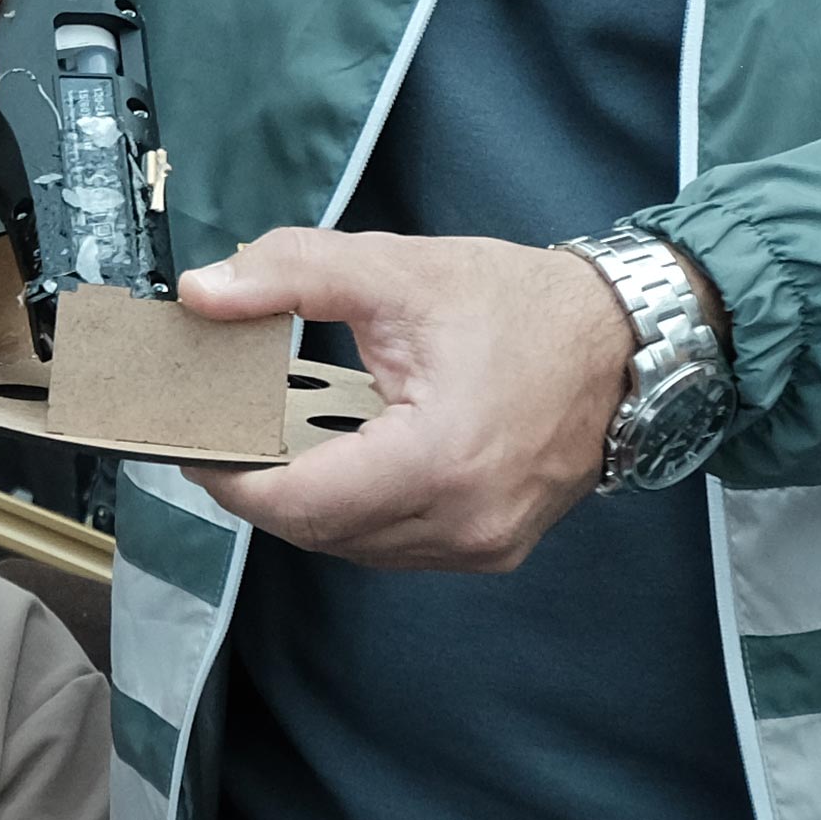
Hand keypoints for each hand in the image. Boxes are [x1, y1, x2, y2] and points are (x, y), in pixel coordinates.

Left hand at [183, 226, 644, 571]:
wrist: (625, 339)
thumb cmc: (523, 306)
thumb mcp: (397, 271)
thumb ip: (290, 275)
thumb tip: (204, 294)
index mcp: (438, 460)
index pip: (298, 503)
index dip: (233, 480)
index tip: (195, 443)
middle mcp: (464, 522)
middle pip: (318, 530)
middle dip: (265, 486)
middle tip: (229, 434)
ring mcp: (483, 545)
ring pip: (354, 546)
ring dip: (311, 501)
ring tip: (284, 441)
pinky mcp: (493, 548)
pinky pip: (396, 545)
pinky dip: (360, 509)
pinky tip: (346, 458)